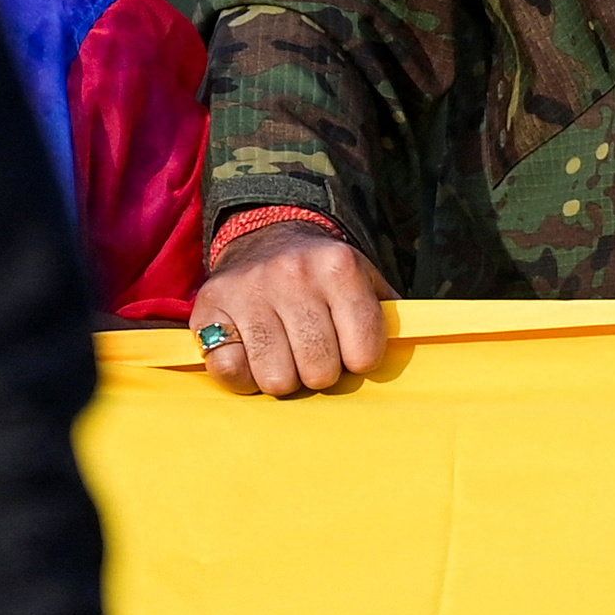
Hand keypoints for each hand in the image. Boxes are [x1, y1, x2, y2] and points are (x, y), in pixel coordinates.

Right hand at [191, 221, 388, 397]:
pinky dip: (243, 377)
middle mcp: (292, 273)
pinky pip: (230, 371)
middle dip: (320, 373)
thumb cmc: (323, 276)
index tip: (350, 348)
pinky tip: (252, 355)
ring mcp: (247, 290)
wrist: (265, 236)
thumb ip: (388, 315)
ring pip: (276, 379)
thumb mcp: (364, 279)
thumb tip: (406, 354)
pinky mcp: (208, 307)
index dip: (359, 360)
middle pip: (319, 371)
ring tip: (284, 353)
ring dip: (283, 377)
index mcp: (339, 267)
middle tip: (313, 353)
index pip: (364, 354)